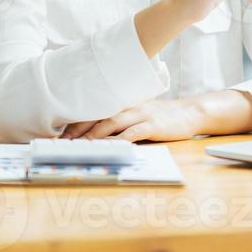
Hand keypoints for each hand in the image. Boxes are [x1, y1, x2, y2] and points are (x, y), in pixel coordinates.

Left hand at [60, 98, 203, 141]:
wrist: (189, 113)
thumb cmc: (161, 117)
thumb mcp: (139, 114)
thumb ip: (120, 121)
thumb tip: (96, 135)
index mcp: (123, 104)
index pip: (96, 111)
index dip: (78, 122)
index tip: (62, 135)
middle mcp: (129, 106)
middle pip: (99, 115)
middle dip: (80, 129)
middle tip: (64, 142)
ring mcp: (141, 114)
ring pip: (113, 122)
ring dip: (95, 134)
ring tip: (81, 145)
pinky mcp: (153, 125)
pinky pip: (133, 132)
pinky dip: (120, 140)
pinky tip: (110, 147)